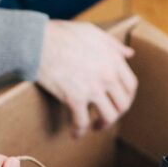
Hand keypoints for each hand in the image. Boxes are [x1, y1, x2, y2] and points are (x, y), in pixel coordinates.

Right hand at [35, 21, 137, 138]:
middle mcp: (107, 75)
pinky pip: (82, 122)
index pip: (131, 86)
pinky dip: (79, 131)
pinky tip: (75, 134)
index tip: (119, 102)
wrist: (36, 41)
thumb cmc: (60, 34)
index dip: (127, 98)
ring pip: (108, 117)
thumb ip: (112, 45)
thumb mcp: (92, 32)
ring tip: (94, 127)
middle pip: (122, 104)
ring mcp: (92, 88)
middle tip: (107, 117)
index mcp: (113, 60)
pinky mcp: (74, 98)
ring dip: (103, 125)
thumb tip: (129, 54)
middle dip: (116, 114)